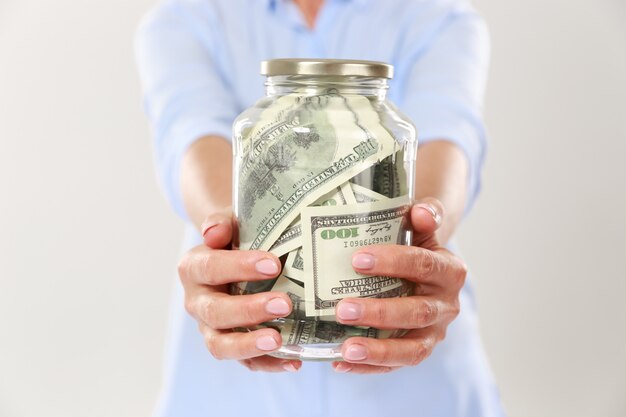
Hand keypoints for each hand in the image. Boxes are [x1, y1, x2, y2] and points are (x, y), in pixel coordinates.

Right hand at [177, 211, 301, 371]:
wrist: (234, 255)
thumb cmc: (236, 240)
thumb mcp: (230, 225)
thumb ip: (222, 223)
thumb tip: (216, 231)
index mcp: (193, 268)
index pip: (210, 268)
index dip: (239, 267)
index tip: (274, 264)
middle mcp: (197, 301)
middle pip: (215, 312)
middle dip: (249, 310)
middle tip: (284, 304)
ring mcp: (210, 328)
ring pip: (221, 345)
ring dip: (250, 345)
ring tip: (279, 340)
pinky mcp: (231, 346)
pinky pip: (245, 362)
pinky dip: (268, 365)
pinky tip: (294, 362)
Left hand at [332, 198, 466, 373]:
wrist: (423, 272)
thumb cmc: (414, 246)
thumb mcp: (420, 229)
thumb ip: (425, 216)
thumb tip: (419, 211)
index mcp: (450, 270)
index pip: (424, 265)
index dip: (393, 262)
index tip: (357, 259)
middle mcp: (447, 305)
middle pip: (417, 311)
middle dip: (380, 312)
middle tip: (343, 308)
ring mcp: (434, 333)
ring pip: (412, 349)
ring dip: (378, 351)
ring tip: (345, 348)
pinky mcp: (417, 351)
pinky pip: (395, 365)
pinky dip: (368, 367)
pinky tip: (339, 362)